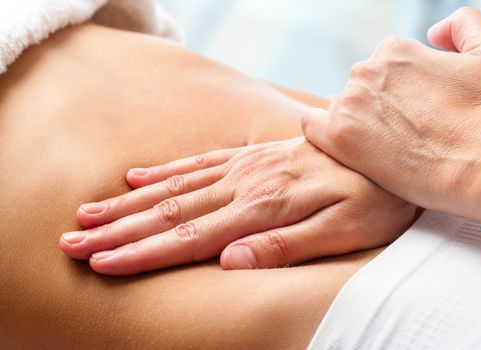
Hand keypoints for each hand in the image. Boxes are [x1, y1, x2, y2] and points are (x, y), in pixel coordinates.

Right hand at [60, 138, 415, 274]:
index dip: (143, 253)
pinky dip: (165, 172)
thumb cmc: (373, 198)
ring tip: (90, 213)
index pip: (190, 238)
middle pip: (170, 212)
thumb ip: (287, 245)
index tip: (103, 262)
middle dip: (119, 230)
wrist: (385, 149)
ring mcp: (245, 168)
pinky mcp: (252, 156)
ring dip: (129, 204)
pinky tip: (138, 177)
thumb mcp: (344, 231)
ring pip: (176, 188)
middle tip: (75, 241)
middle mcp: (244, 186)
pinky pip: (200, 163)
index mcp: (262, 209)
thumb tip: (229, 260)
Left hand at [303, 8, 480, 226]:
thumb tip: (433, 32)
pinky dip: (323, 134)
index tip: (415, 114)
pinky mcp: (338, 137)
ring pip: (340, 108)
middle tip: (401, 135)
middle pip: (361, 88)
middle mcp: (366, 70)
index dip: (400, 93)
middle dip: (378, 107)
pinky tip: (346, 147)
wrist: (480, 165)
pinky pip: (312, 126)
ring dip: (355, 123)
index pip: (383, 68)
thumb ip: (464, 26)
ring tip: (382, 147)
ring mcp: (349, 103)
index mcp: (395, 50)